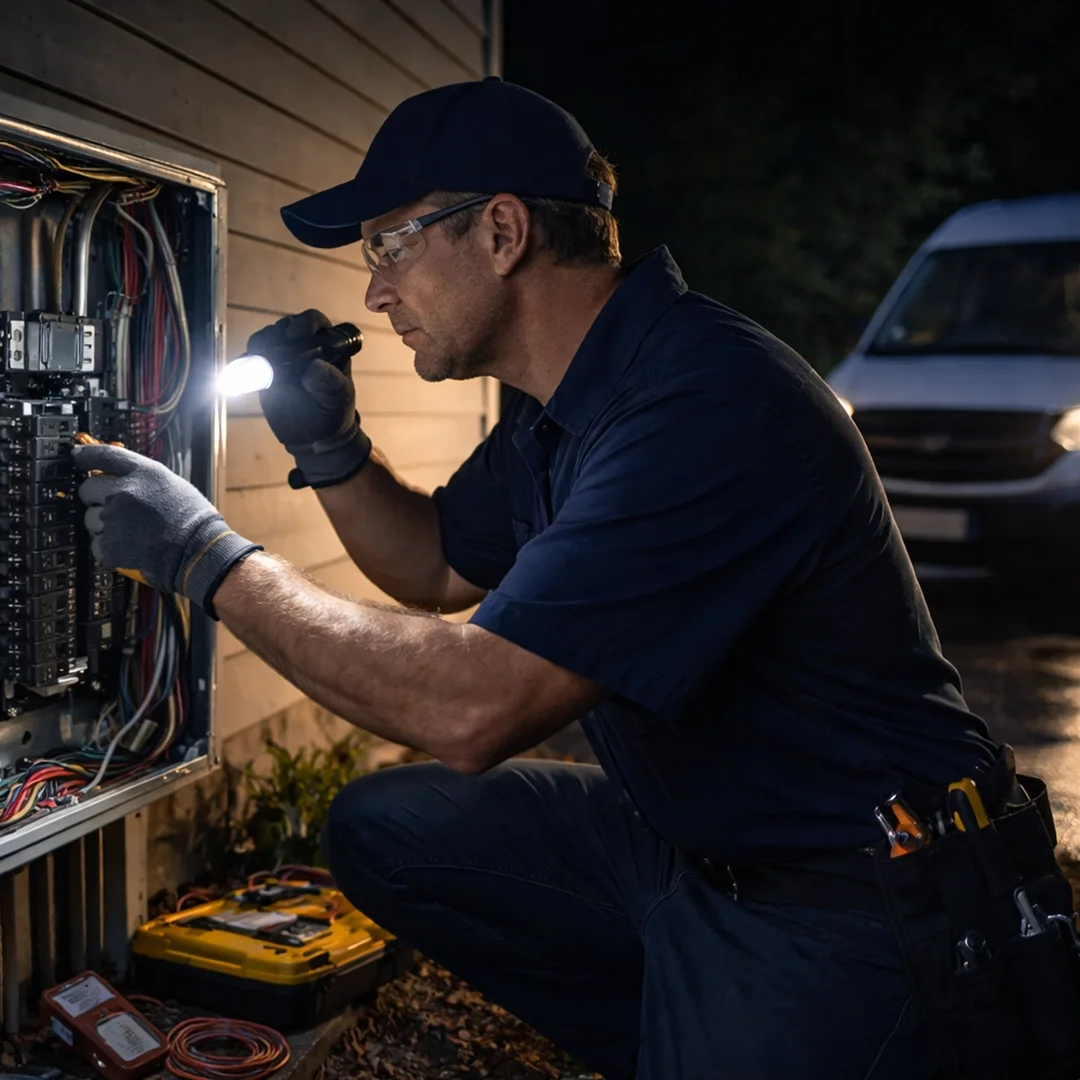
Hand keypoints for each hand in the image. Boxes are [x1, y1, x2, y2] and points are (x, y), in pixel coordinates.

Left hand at [74, 443, 261, 614]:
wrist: (199, 551)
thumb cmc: (192, 519)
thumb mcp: (170, 483)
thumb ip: (141, 477)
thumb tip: (115, 475)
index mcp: (142, 473)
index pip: (102, 455)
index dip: (85, 456)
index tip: (77, 458)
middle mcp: (124, 492)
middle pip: (87, 488)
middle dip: (95, 497)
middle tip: (115, 508)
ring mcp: (113, 519)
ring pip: (89, 518)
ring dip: (103, 524)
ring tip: (130, 531)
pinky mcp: (108, 546)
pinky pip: (96, 543)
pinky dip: (108, 546)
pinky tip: (129, 545)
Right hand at [248, 309, 371, 488]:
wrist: (314, 436)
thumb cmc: (333, 411)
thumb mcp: (338, 398)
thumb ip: (330, 382)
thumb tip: (314, 366)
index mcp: (327, 344)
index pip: (315, 321)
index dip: (305, 323)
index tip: (296, 335)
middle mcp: (303, 343)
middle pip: (285, 326)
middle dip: (278, 335)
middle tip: (275, 353)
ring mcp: (282, 354)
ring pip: (265, 338)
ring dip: (261, 347)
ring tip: (263, 366)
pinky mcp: (264, 369)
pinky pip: (250, 358)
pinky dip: (246, 362)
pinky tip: (245, 372)